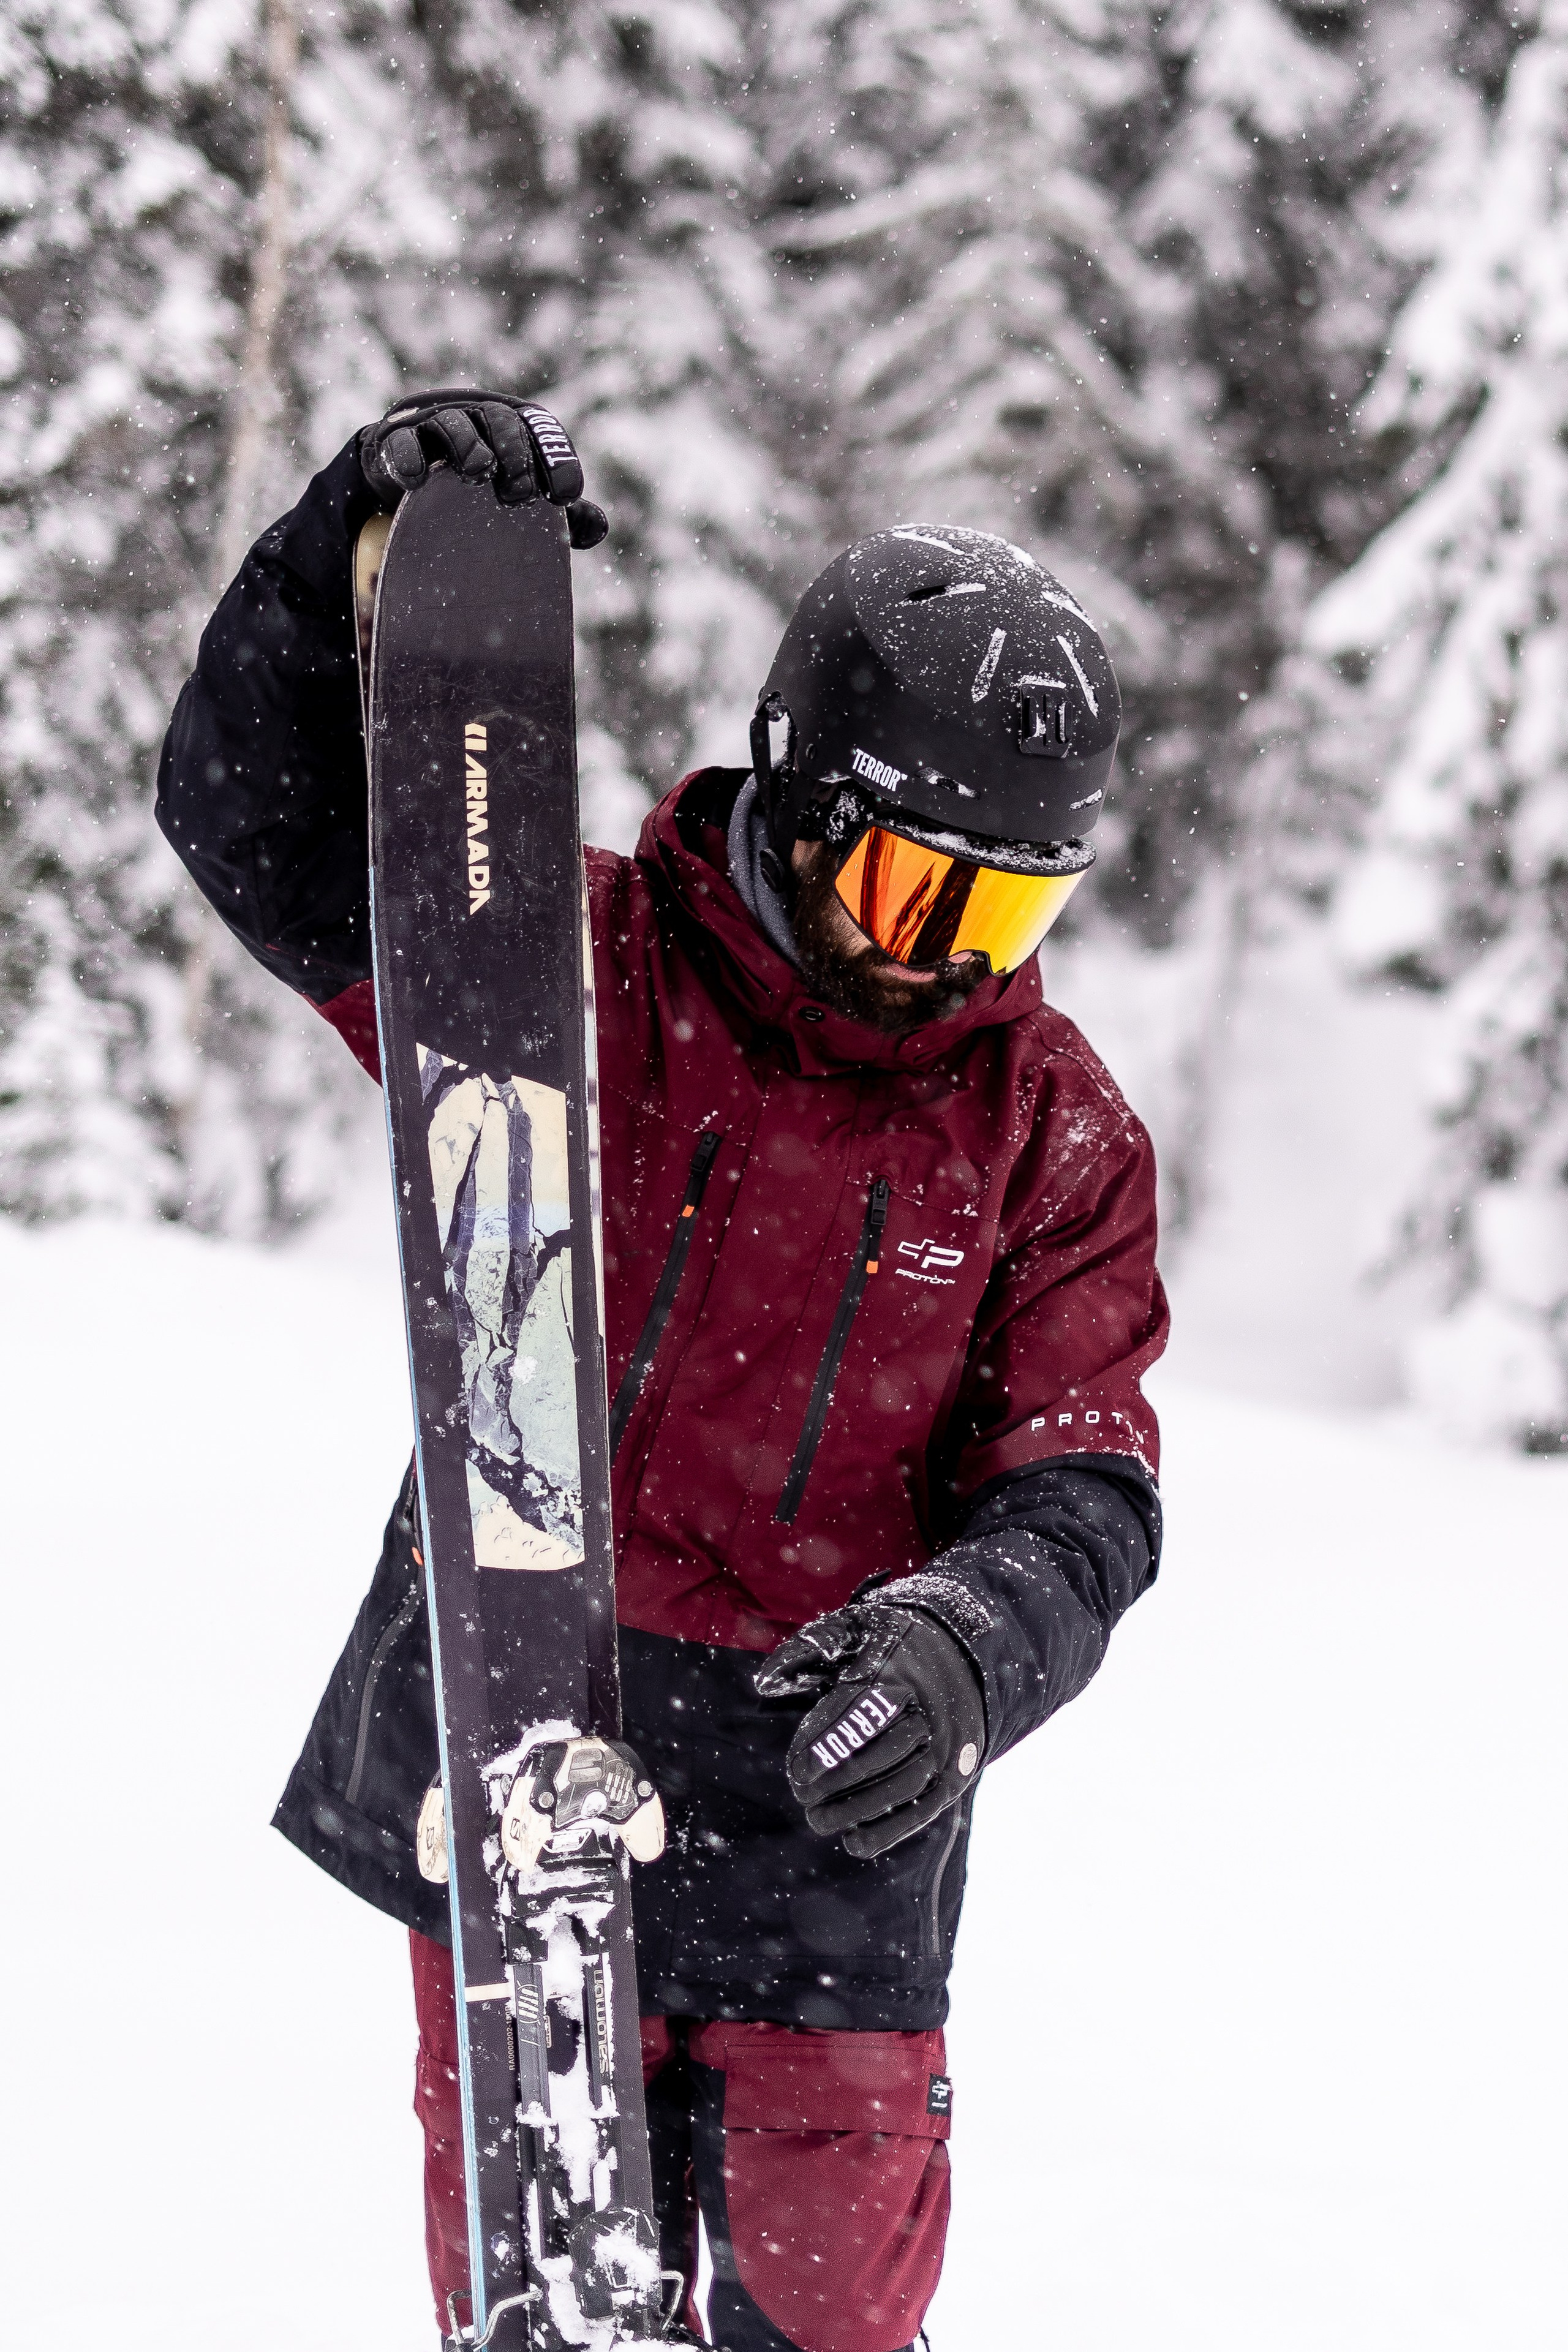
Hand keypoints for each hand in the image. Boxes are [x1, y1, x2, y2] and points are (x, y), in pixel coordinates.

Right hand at [358, 388, 608, 545]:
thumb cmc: (477, 493)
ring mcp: (434, 428)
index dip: (557, 459)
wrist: (409, 487)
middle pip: (501, 420)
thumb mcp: (520, 503)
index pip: (541, 429)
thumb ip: (560, 516)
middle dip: (515, 451)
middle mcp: (476, 420)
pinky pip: (403, 443)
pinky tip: (417, 481)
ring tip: (478, 473)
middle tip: (519, 491)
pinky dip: (410, 458)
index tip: (566, 496)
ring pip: (453, 423)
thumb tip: (598, 526)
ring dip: (468, 445)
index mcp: (512, 430)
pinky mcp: (396, 443)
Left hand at [754, 1602, 985, 1857]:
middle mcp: (929, 1708)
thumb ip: (807, 1651)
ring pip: (906, 1784)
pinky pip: (925, 1809)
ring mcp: (946, 1744)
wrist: (960, 1656)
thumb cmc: (890, 1643)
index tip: (798, 1772)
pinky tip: (854, 1842)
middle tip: (802, 1797)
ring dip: (859, 1810)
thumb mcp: (853, 1629)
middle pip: (884, 1753)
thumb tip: (764, 1684)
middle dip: (839, 1781)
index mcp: (899, 1671)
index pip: (862, 1712)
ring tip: (818, 1820)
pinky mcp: (955, 1774)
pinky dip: (890, 1831)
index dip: (828, 1745)